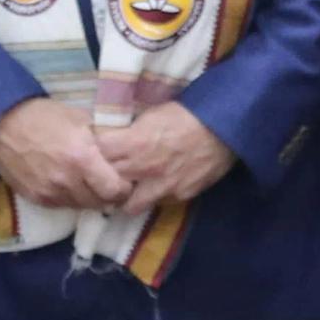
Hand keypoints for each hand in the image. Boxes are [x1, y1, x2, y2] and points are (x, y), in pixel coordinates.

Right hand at [0, 98, 127, 212]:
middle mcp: (68, 181)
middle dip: (108, 195)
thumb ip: (101, 140)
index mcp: (83, 158)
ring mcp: (51, 192)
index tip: (123, 181)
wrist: (2, 125)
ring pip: (81, 206)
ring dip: (88, 198)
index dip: (123, 188)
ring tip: (87, 183)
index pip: (115, 190)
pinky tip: (68, 184)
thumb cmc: (44, 116)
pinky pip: (62, 205)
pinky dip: (70, 198)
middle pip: (100, 203)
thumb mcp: (79, 119)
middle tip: (107, 183)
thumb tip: (120, 153)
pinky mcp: (37, 199)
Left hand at [94, 101, 235, 219]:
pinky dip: (155, 197)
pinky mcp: (180, 196)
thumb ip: (130, 131)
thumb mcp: (151, 114)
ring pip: (129, 205)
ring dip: (128, 197)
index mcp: (133, 143)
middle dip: (106, 178)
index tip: (96, 152)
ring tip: (131, 188)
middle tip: (108, 173)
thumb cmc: (187, 114)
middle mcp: (143, 169)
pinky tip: (158, 187)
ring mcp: (161, 187)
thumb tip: (114, 138)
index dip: (94, 154)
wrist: (225, 128)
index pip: (96, 155)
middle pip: (108, 183)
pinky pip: (159, 203)